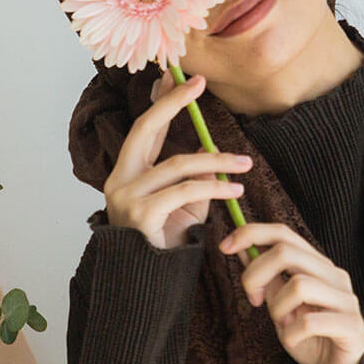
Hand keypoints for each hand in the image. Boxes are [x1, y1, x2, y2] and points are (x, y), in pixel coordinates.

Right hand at [103, 70, 253, 249]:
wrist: (148, 285)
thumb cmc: (165, 245)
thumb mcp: (185, 206)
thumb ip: (194, 178)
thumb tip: (209, 150)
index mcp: (127, 175)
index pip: (143, 129)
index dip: (161, 101)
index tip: (180, 78)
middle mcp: (120, 180)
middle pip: (145, 129)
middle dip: (173, 103)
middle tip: (200, 84)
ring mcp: (126, 195)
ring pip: (178, 164)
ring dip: (216, 161)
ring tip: (244, 165)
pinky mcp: (141, 212)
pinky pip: (185, 190)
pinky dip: (214, 187)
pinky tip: (234, 190)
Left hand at [219, 223, 363, 363]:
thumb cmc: (310, 336)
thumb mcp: (280, 303)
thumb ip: (266, 277)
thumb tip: (243, 248)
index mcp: (317, 265)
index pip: (283, 233)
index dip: (251, 233)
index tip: (225, 246)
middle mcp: (334, 275)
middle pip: (286, 252)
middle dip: (256, 274)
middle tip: (254, 299)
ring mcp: (346, 299)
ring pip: (298, 285)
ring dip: (278, 308)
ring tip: (283, 324)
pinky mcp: (351, 325)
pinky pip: (310, 322)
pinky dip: (292, 334)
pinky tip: (294, 340)